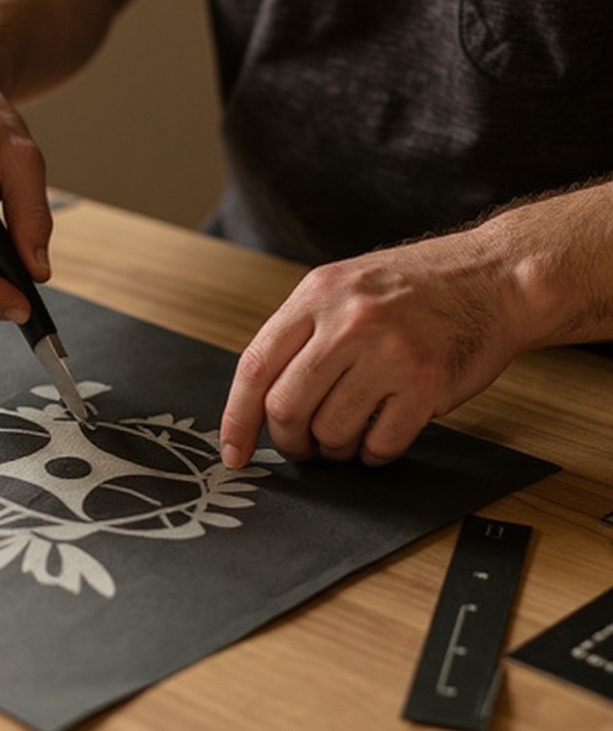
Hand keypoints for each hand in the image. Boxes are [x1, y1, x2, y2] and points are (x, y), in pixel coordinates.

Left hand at [219, 229, 527, 466]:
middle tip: (302, 446)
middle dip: (289, 440)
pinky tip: (380, 436)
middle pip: (286, 407)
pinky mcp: (426, 384)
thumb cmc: (415, 288)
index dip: (236, 420)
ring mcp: (389, 353)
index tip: (233, 453)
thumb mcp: (343, 287)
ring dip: (333, 449)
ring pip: (331, 431)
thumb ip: (300, 333)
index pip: (254, 367)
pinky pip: (379, 444)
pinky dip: (372, 454)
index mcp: (316, 295)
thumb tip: (257, 402)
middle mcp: (348, 322)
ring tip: (347, 435)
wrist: (497, 277)